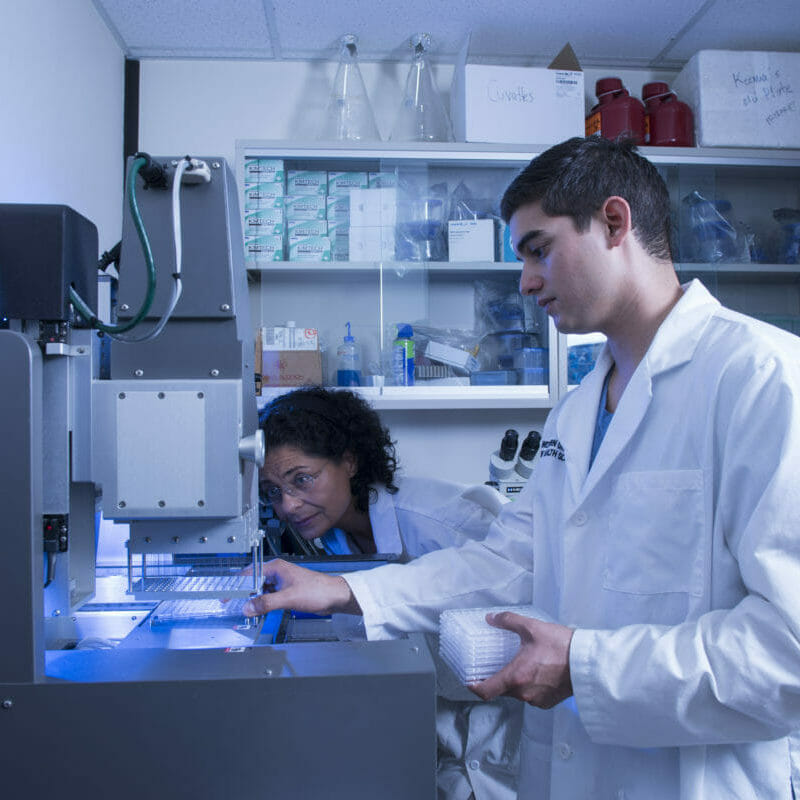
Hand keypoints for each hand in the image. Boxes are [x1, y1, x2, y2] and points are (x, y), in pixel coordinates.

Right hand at [242, 559, 360, 616]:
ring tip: (246, 610)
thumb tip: (247, 607)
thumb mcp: (288, 598)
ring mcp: (282, 581)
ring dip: (254, 599)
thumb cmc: (317, 591)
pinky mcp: (287, 590)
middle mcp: (278, 572)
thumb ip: (266, 603)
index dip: (236, 585)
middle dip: (244, 593)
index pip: (249, 574)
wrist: (334, 596)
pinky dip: (263, 603)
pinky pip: (269, 596)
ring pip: (261, 590)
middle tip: (234, 605)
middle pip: (253, 581)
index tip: (227, 596)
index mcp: (276, 568)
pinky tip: (260, 611)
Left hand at [469, 611, 573, 708]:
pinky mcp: (549, 702)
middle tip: (497, 664)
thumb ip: (508, 621)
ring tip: (521, 665)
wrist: (587, 662)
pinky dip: (529, 686)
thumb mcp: (531, 627)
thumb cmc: (561, 645)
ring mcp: (537, 700)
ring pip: (517, 694)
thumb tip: (491, 619)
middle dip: (498, 679)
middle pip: (501, 691)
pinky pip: (531, 696)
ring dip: (515, 682)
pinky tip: (536, 672)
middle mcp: (524, 693)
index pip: (486, 691)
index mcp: (516, 677)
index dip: (474, 687)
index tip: (469, 680)